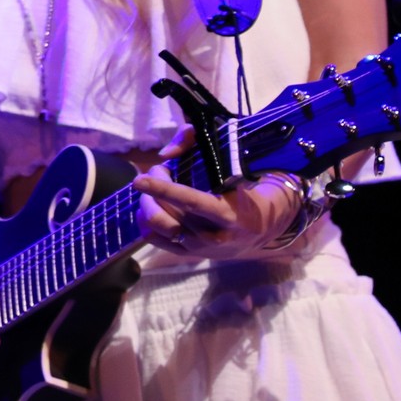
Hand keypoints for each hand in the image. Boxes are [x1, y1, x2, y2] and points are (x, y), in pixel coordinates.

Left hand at [133, 125, 298, 259]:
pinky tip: (152, 205)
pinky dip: (146, 218)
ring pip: (156, 225)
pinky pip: (154, 238)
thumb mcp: (232, 165)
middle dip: (154, 187)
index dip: (163, 189)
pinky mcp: (188, 255)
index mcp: (228, 213)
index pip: (191, 202)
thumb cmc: (243, 189)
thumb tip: (166, 153)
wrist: (261, 229)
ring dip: (148, 202)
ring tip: (155, 188)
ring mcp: (200, 249)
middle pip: (166, 212)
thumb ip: (197, 145)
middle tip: (160, 171)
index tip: (139, 180)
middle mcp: (213, 235)